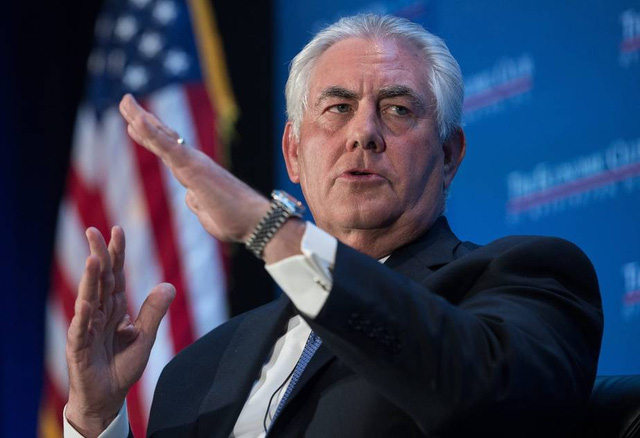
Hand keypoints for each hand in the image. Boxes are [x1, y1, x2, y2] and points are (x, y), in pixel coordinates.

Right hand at [65, 226, 174, 436]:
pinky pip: (82, 329)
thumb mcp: (145, 337)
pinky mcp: (79, 347)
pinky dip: (84, 316)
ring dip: (90, 279)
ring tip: (92, 259)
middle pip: (99, 280)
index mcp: (115, 308)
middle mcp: (99, 313)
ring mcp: (86, 328)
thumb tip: (168, 285)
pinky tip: (85, 301)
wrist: (108, 396)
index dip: (117, 253)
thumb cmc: (122, 365)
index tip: (118, 229)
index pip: (116, 275)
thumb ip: (153, 311)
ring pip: (89, 299)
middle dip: (98, 255)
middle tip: (93, 231)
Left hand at [118, 94, 268, 242]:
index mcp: (194, 174)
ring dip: (141, 119)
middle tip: (126, 102)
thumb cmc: (236, 221)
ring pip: (161, 137)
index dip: (152, 136)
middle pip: (163, 137)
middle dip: (142, 119)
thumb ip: (198, 203)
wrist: (254, 223)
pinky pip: (168, 148)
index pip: (168, 151)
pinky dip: (151, 133)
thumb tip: (191, 197)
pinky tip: (137, 120)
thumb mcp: (208, 214)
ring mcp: (192, 163)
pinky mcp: (192, 168)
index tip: (135, 123)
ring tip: (125, 102)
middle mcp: (193, 163)